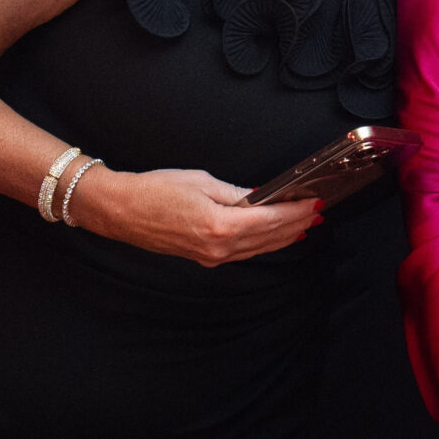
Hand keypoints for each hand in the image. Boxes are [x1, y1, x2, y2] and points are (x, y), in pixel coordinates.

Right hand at [67, 166, 319, 265]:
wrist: (120, 210)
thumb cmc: (155, 190)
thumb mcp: (201, 182)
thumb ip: (236, 193)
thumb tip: (261, 197)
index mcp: (220, 225)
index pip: (270, 220)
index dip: (295, 211)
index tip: (314, 202)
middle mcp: (219, 247)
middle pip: (269, 238)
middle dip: (296, 225)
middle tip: (318, 213)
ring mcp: (211, 256)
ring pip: (258, 248)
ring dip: (283, 237)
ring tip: (304, 225)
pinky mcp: (203, 257)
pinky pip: (243, 252)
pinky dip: (262, 243)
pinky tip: (272, 237)